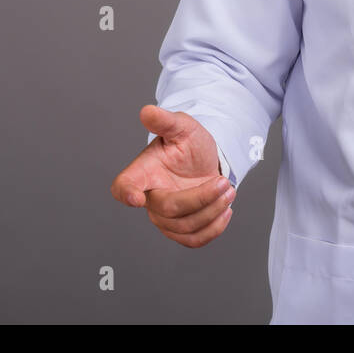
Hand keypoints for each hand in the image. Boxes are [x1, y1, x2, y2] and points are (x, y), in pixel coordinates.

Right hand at [111, 105, 235, 247]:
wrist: (206, 161)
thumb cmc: (189, 144)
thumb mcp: (182, 127)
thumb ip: (165, 121)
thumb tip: (147, 112)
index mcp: (144, 172)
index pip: (124, 186)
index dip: (126, 193)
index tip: (136, 197)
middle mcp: (150, 197)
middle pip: (167, 209)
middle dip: (200, 198)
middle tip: (224, 182)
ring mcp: (163, 217)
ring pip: (184, 227)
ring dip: (212, 211)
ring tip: (229, 191)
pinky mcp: (180, 230)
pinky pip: (193, 240)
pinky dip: (214, 229)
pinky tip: (225, 210)